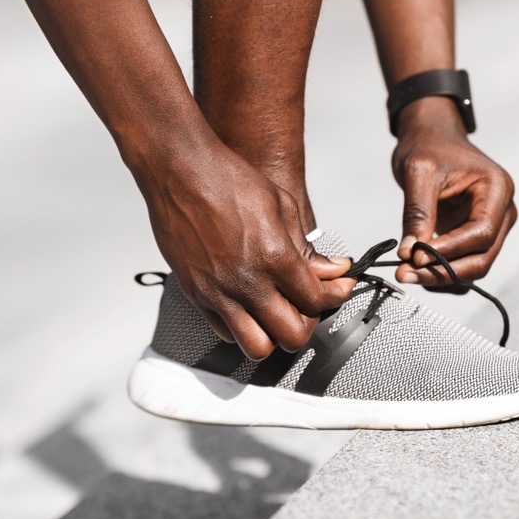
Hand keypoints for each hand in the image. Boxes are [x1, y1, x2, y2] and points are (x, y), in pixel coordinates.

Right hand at [132, 132, 354, 358]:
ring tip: (278, 313)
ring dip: (274, 335)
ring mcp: (218, 292)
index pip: (317, 301)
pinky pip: (225, 332)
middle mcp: (247, 282)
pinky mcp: (196, 294)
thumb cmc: (228, 180)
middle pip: (292, 335)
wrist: (180, 171)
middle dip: (308, 322)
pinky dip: (244, 328)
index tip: (338, 287)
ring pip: (257, 348)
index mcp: (274, 258)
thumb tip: (331, 270)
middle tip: (308, 305)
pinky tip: (250, 306)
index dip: (335, 296)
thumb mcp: (283, 206)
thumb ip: (307, 247)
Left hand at [391, 97, 517, 288]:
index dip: (449, 251)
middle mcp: (502, 211)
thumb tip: (409, 254)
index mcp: (497, 189)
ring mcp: (493, 226)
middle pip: (482, 257)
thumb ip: (417, 212)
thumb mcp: (418, 171)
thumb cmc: (429, 145)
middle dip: (444, 271)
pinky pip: (465, 265)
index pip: (481, 233)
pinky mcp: (475, 236)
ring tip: (406, 273)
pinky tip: (417, 271)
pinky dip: (443, 274)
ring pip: (475, 266)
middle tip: (405, 274)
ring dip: (442, 277)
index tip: (414, 258)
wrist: (432, 136)